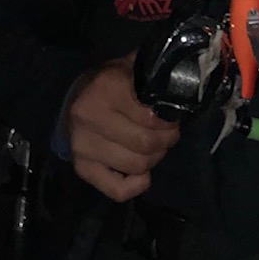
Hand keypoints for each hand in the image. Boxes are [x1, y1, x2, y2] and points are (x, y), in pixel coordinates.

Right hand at [66, 50, 180, 201]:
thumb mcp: (133, 68)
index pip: (150, 118)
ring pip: (136, 166)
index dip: (169, 121)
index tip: (173, 117)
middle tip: (169, 133)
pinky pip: (117, 190)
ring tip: (155, 146)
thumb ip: (155, 78)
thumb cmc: (112, 82)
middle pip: (145, 145)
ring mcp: (82, 145)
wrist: (75, 97)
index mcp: (106, 88)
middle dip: (165, 141)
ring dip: (154, 159)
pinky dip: (136, 186)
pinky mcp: (81, 167)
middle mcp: (89, 117)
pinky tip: (143, 173)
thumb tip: (183, 87)